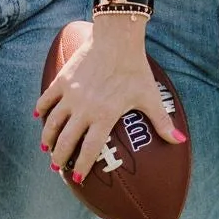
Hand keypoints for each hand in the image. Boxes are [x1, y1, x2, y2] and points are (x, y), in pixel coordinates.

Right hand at [35, 23, 185, 183]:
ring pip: (52, 123)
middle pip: (66, 141)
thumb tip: (180, 141)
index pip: (88, 149)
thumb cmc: (135, 68)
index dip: (81, 167)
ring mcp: (70, 95)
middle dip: (59, 158)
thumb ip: (162, 122)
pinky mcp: (62, 80)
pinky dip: (41, 109)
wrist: (117, 39)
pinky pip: (46, 99)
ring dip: (47, 138)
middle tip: (57, 167)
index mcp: (104, 116)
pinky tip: (39, 116)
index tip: (77, 179)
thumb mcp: (151, 96)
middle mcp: (84, 109)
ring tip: (46, 147)